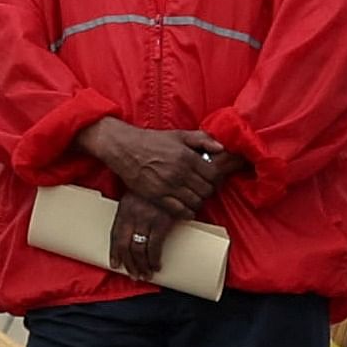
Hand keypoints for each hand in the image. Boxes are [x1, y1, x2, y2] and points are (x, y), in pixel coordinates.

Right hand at [76, 119, 238, 219]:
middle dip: (208, 190)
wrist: (125, 149)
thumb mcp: (179, 135)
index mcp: (187, 156)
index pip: (214, 174)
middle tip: (203, 188)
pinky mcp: (158, 197)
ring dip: (198, 201)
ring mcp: (169, 186)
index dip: (216, 178)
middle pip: (207, 190)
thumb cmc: (152, 141)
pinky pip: (181, 211)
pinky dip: (187, 212)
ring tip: (194, 196)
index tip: (212, 178)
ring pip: (196, 202)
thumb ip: (202, 139)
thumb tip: (222, 147)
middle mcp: (180, 172)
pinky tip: (186, 207)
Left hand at [111, 193, 182, 283]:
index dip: (114, 252)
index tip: (115, 264)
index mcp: (124, 208)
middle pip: (126, 245)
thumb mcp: (137, 195)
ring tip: (145, 274)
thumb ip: (132, 212)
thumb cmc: (155, 187)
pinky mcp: (163, 222)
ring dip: (142, 266)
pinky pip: (155, 246)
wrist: (172, 175)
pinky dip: (154, 259)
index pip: (115, 235)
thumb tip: (130, 232)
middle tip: (133, 274)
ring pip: (139, 249)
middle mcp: (133, 214)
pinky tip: (156, 266)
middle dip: (129, 263)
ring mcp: (147, 218)